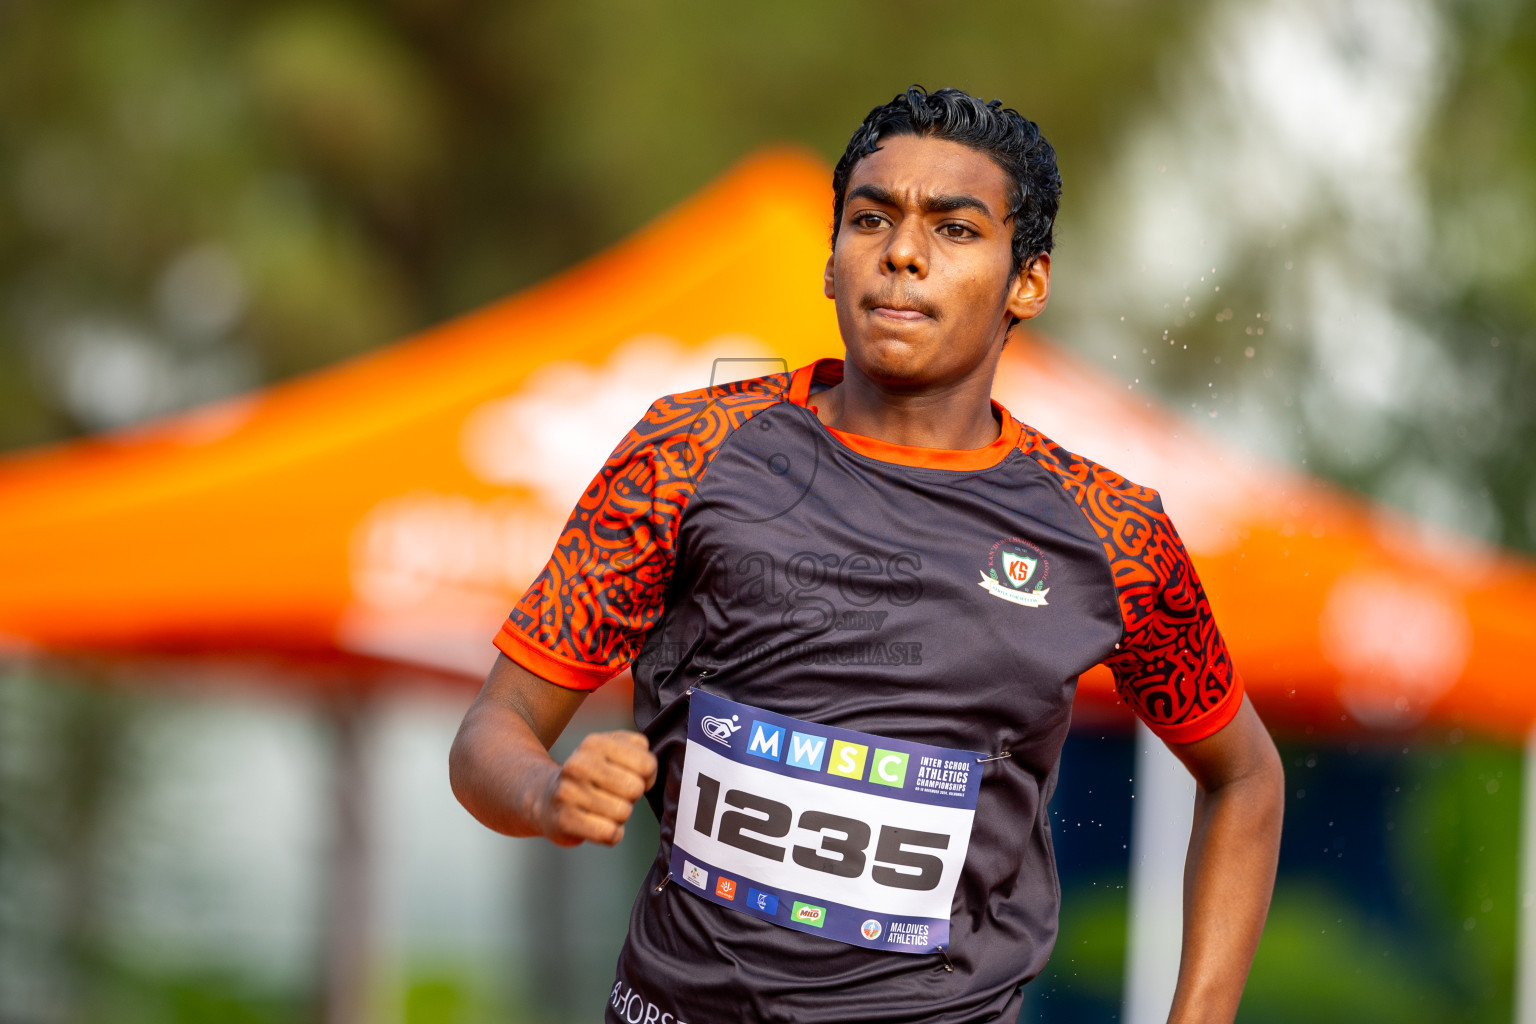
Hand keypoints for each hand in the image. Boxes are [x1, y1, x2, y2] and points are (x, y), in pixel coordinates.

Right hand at [537, 730, 657, 846]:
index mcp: (594, 743)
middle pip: (635, 789)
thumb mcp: (611, 750)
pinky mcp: (564, 820)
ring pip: (623, 812)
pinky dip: (611, 834)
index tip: (632, 777)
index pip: (646, 763)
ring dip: (619, 816)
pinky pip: (609, 833)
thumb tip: (649, 768)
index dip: (647, 776)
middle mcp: (578, 764)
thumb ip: (638, 749)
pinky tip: (598, 826)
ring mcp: (568, 792)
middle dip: (631, 796)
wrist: (546, 799)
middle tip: (614, 795)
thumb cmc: (591, 775)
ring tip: (602, 808)